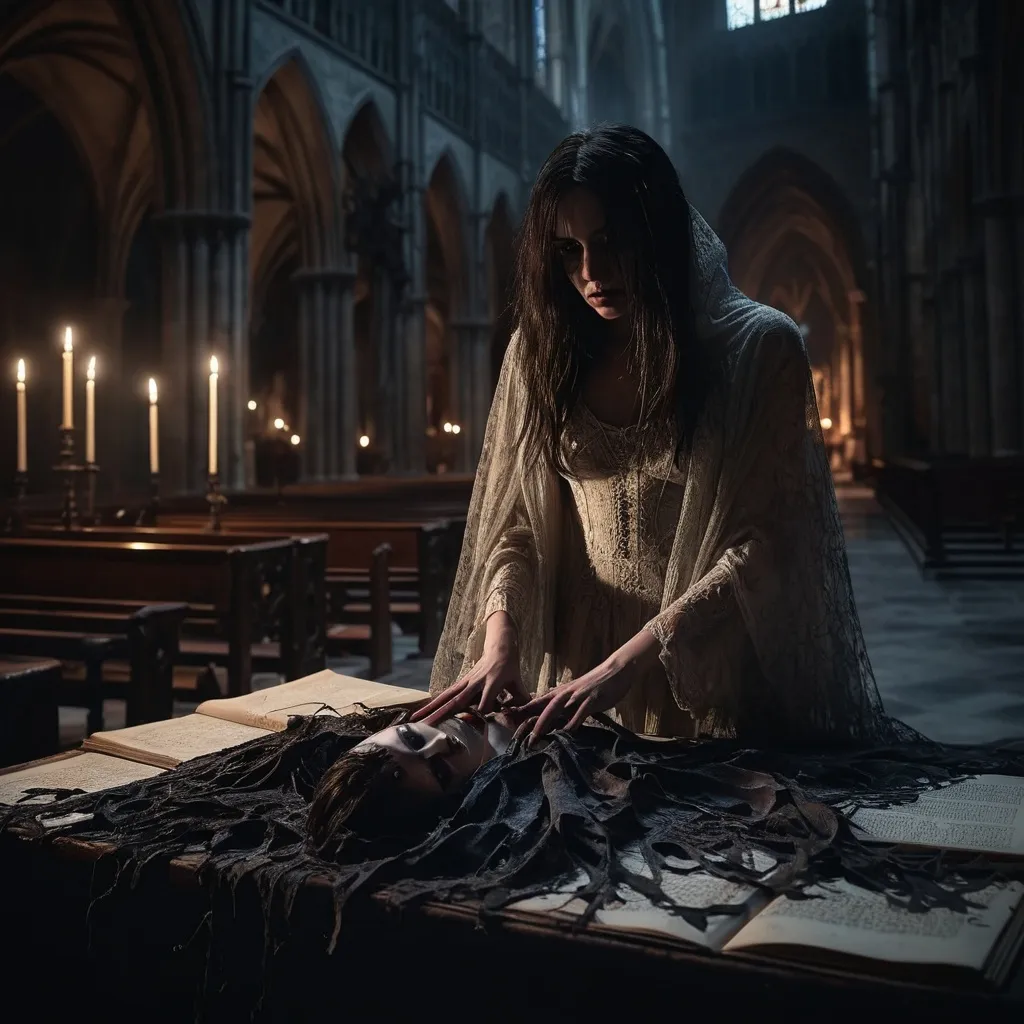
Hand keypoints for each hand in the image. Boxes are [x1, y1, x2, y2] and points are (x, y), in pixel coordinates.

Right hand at [411, 612, 529, 723]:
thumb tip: (517, 714)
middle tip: (427, 726)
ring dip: (431, 709)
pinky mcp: (462, 682)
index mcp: (492, 683)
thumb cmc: (510, 667)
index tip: (488, 717)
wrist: (499, 646)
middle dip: (442, 714)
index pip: (485, 703)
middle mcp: (476, 682)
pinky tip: (421, 712)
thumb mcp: (519, 682)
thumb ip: (520, 699)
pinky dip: (434, 702)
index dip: (485, 712)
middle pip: (457, 701)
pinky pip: (447, 693)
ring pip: (447, 697)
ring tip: (416, 719)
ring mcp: (466, 682)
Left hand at [516, 628, 660, 743]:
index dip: (523, 711)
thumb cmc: (598, 683)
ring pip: (556, 711)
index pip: (538, 702)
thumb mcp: (577, 692)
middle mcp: (566, 693)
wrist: (617, 669)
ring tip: (535, 739)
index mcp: (561, 691)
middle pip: (543, 708)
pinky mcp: (591, 700)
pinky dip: (571, 725)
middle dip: (530, 723)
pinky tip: (566, 735)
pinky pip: (578, 714)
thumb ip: (566, 702)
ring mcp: (578, 696)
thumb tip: (556, 715)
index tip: (509, 719)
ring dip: (544, 725)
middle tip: (520, 738)